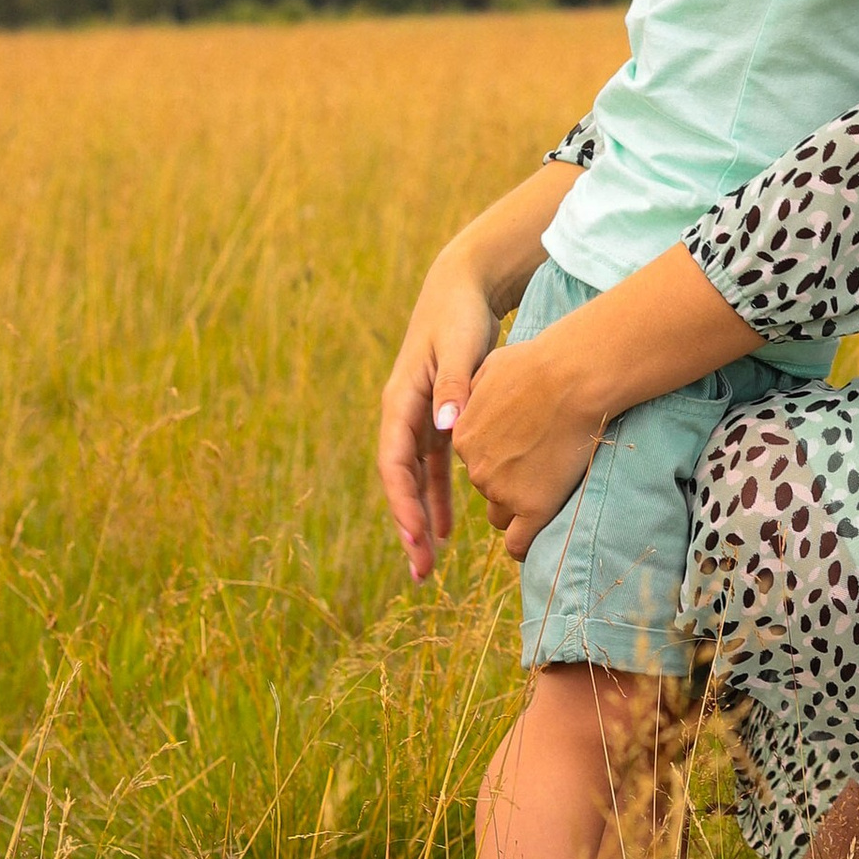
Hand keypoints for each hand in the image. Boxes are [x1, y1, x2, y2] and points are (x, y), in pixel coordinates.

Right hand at [377, 253, 499, 581]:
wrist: (463, 287)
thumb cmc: (461, 315)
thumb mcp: (460, 345)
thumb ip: (455, 385)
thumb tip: (446, 425)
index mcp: (400, 400)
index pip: (394, 463)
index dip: (403, 503)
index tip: (417, 538)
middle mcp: (402, 415)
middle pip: (399, 482)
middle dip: (407, 526)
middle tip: (420, 571)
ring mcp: (418, 419)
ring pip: (413, 481)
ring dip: (419, 521)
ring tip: (427, 565)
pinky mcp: (437, 419)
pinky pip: (432, 470)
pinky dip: (437, 499)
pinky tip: (444, 532)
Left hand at [451, 331, 607, 561]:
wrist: (573, 377)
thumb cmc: (540, 363)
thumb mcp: (490, 367)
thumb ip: (473, 391)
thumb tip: (465, 405)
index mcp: (463, 436)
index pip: (475, 459)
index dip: (500, 455)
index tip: (524, 447)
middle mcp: (475, 467)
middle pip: (487, 488)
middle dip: (509, 480)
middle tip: (543, 462)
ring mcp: (502, 490)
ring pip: (503, 514)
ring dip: (520, 506)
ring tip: (549, 487)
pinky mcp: (532, 507)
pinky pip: (518, 543)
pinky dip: (525, 545)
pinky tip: (538, 535)